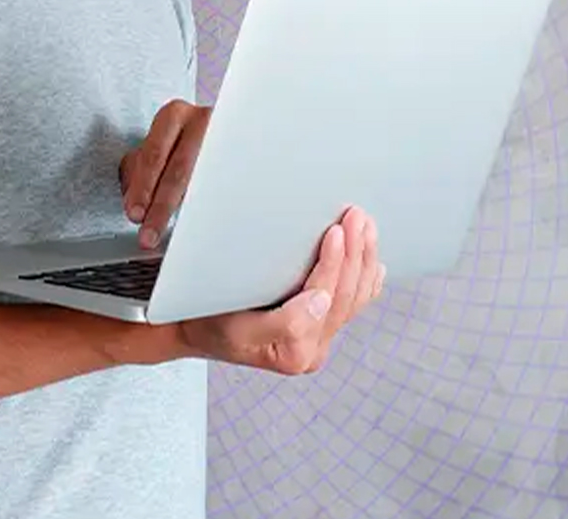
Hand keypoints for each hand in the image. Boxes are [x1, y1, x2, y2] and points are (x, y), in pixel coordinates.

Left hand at [119, 99, 210, 249]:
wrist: (209, 129)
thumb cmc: (175, 142)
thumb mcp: (152, 150)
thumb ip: (139, 174)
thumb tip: (134, 205)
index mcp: (173, 115)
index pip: (154, 154)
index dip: (143, 187)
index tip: (135, 214)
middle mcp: (200, 122)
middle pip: (180, 170)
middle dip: (161, 207)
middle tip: (149, 233)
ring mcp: (222, 137)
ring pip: (203, 179)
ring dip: (184, 210)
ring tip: (170, 231)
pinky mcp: (237, 154)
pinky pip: (220, 184)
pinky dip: (204, 206)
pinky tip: (196, 222)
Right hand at [173, 206, 384, 375]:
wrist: (194, 330)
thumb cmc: (207, 322)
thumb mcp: (234, 326)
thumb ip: (284, 322)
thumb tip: (321, 302)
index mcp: (295, 352)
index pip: (324, 298)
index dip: (334, 262)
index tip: (337, 230)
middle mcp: (313, 350)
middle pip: (345, 296)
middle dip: (356, 253)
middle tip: (357, 216)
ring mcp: (319, 340)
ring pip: (355, 298)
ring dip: (365, 259)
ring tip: (367, 226)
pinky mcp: (320, 329)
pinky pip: (352, 304)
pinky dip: (366, 280)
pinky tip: (374, 262)